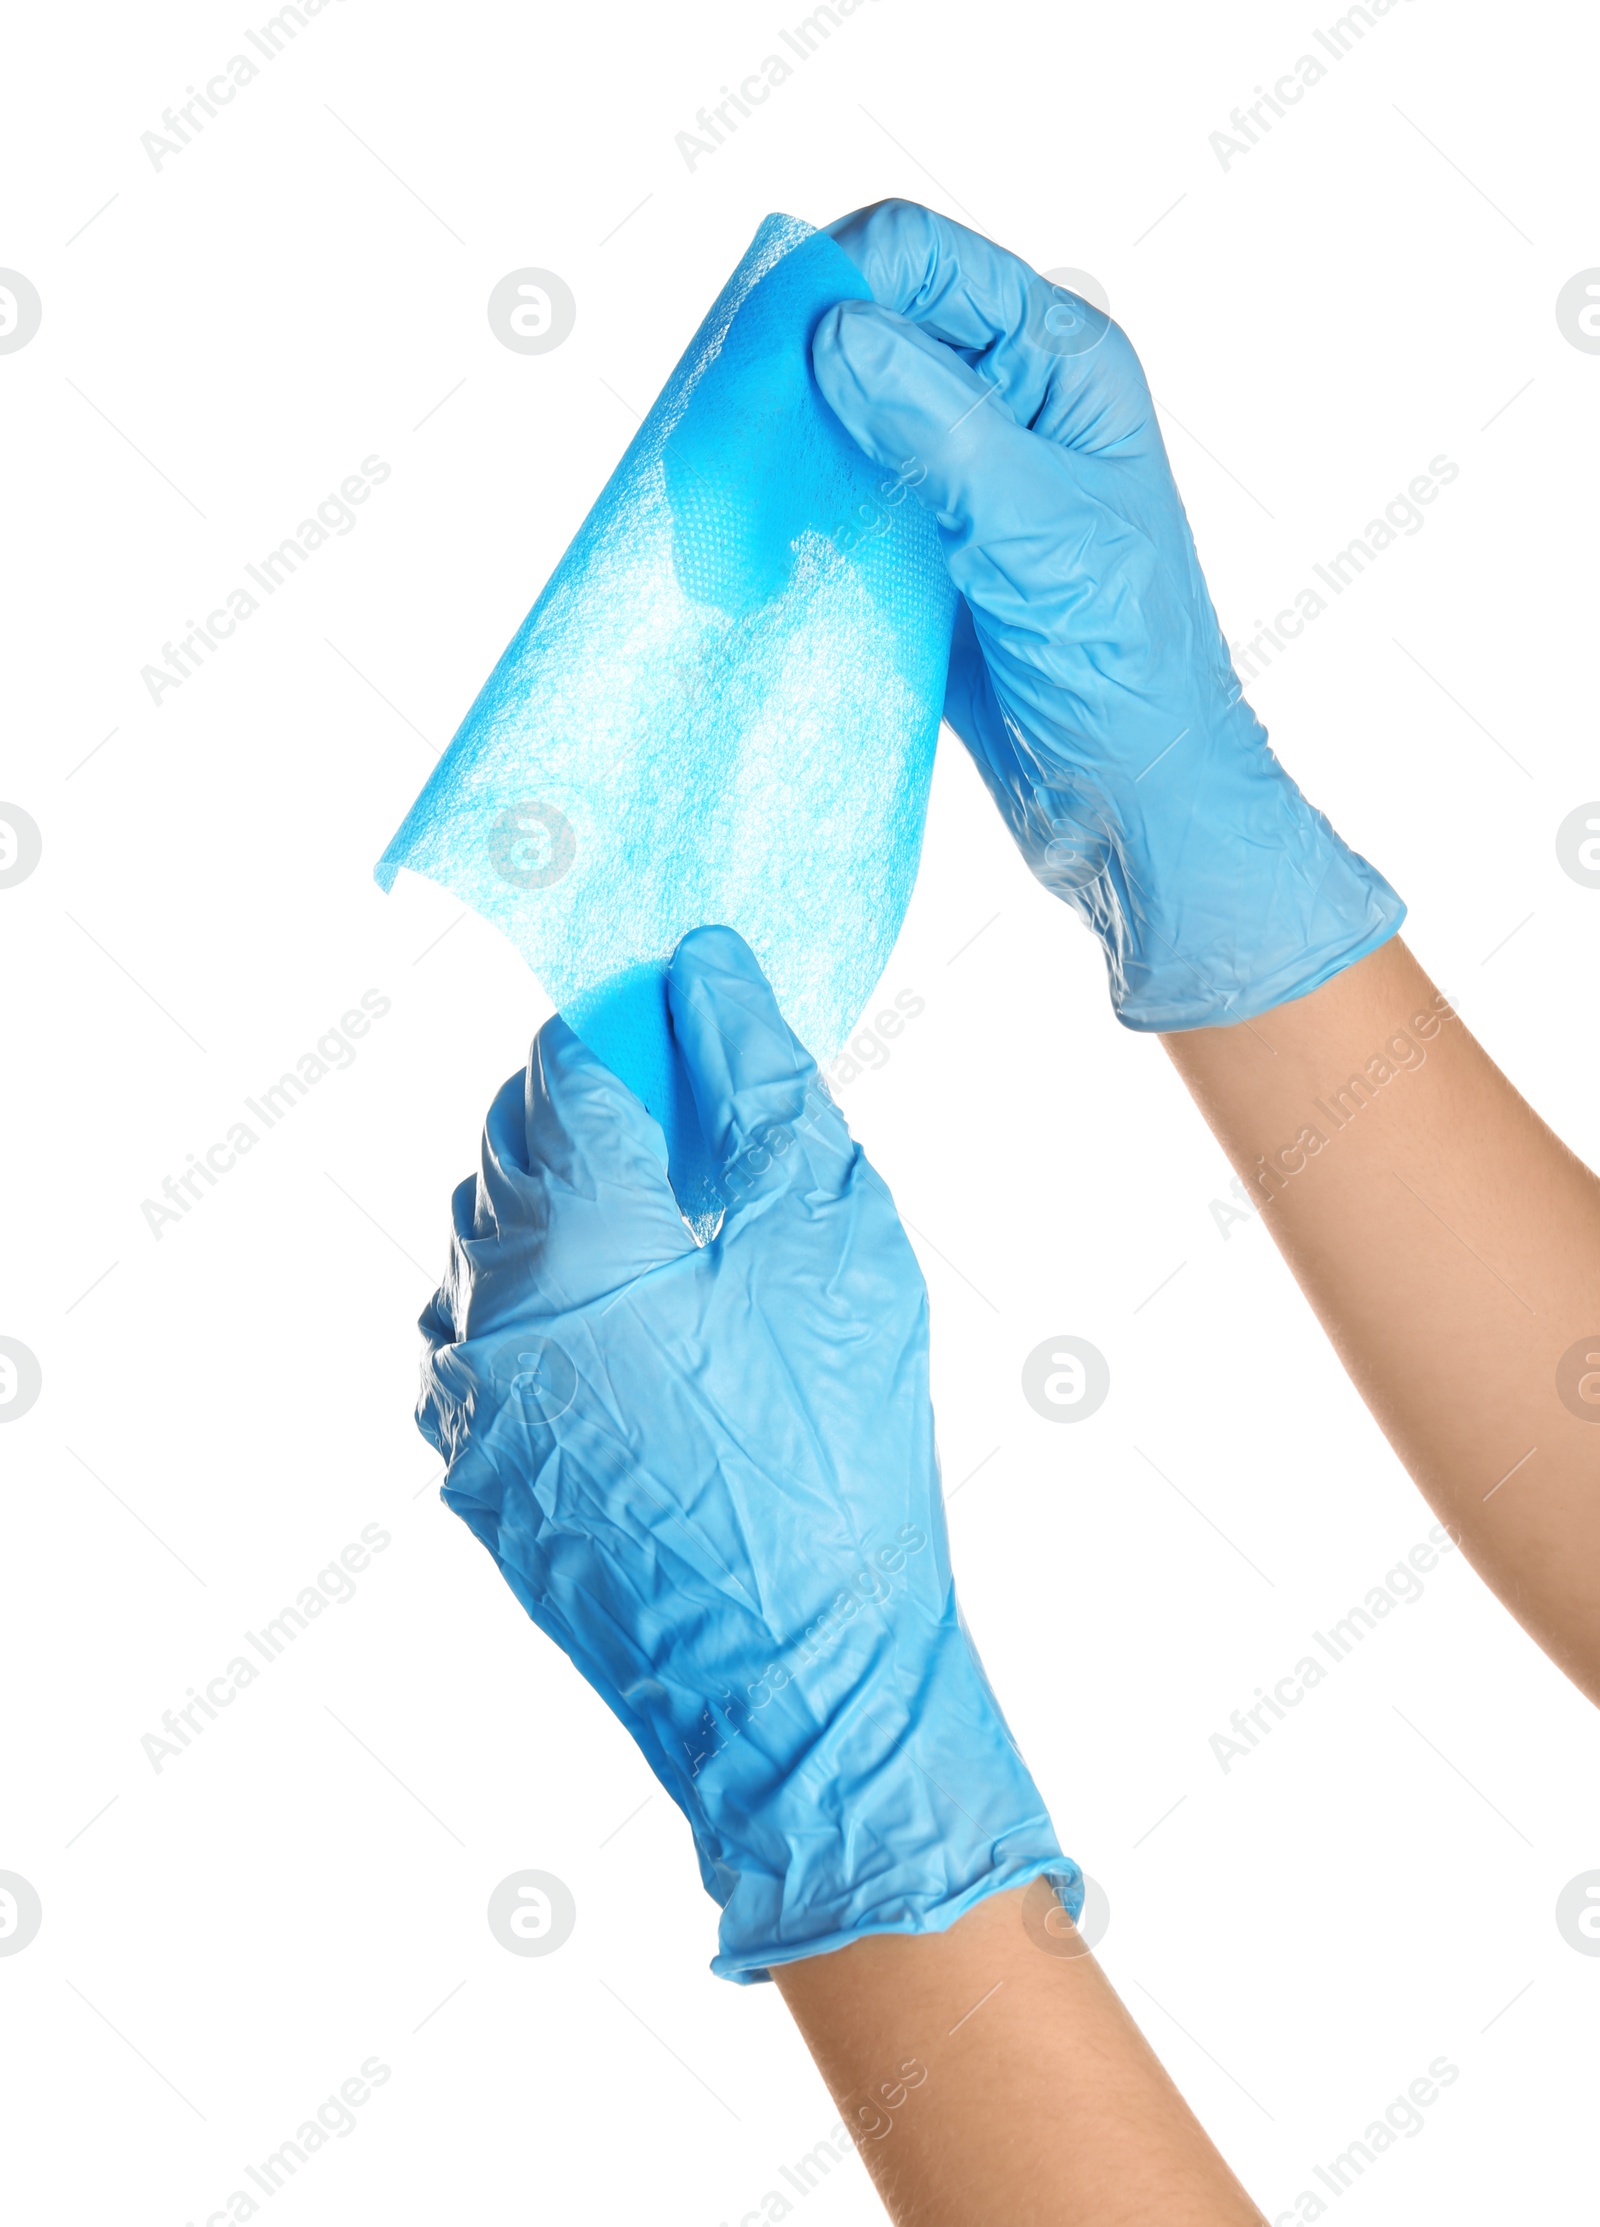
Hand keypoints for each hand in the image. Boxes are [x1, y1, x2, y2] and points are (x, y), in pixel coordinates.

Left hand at [419, 925, 1074, 1977]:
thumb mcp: (831, 1234)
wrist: (799, 1678)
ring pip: (480, 1238)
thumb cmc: (838, 1449)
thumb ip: (761, 1078)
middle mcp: (482, 1303)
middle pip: (506, 1143)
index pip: (561, 1064)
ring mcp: (462, 1395)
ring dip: (556, 1204)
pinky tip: (628, 1331)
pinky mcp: (469, 1466)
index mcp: (570, 1230)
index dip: (631, 1027)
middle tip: (697, 1132)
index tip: (692, 1032)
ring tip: (670, 1233)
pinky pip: (475, 1335)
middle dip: (590, 1111)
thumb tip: (706, 966)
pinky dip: (535, 1298)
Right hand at [812, 198, 1403, 1030]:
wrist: (1136, 812)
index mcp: (1059, 366)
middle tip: (733, 427)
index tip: (769, 350)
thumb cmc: (1129, 672)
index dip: (842, 282)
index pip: (926, 261)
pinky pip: (836, 504)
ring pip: (840, 417)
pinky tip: (758, 543)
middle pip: (868, 327)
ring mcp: (957, 484)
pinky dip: (792, 513)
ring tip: (732, 489)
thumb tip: (837, 332)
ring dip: (783, 443)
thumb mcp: (1040, 534)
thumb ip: (939, 427)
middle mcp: (1005, 406)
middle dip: (794, 361)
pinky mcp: (918, 557)